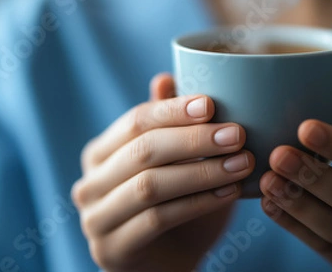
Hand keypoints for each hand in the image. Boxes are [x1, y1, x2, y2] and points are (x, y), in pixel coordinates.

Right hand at [72, 74, 254, 271]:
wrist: (166, 264)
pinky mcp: (112, 250)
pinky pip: (158, 220)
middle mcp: (90, 183)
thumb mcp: (174, 161)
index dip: (173, 110)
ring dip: (201, 172)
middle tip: (236, 134)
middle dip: (193, 139)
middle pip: (142, 150)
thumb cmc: (174, 204)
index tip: (212, 104)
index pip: (135, 121)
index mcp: (100, 153)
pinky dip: (197, 203)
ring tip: (241, 162)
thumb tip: (166, 77)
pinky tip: (228, 193)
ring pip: (150, 186)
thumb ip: (168, 124)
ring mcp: (96, 219)